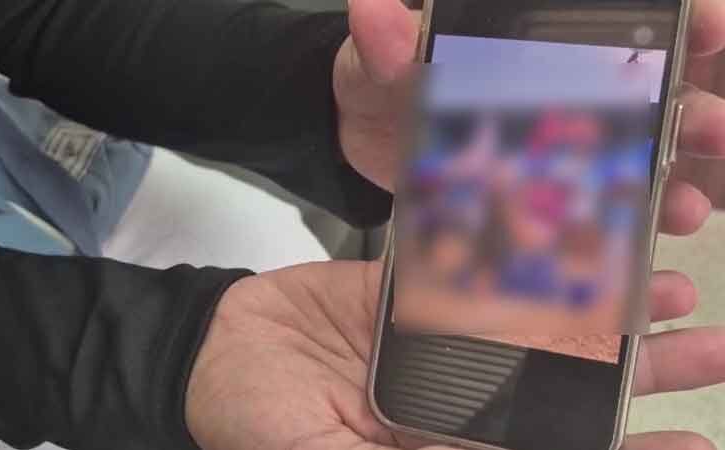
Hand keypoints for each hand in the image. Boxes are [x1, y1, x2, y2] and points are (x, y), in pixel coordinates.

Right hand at [186, 260, 723, 449]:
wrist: (214, 355)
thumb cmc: (262, 431)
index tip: (690, 444)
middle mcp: (455, 400)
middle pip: (563, 390)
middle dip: (638, 378)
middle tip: (708, 353)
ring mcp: (434, 341)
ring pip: (531, 324)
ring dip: (600, 311)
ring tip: (668, 294)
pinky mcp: (407, 289)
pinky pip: (470, 267)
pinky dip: (519, 253)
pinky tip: (569, 238)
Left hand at [334, 0, 724, 233]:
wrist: (367, 139)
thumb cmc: (382, 84)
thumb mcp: (379, 62)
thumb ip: (388, 44)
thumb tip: (369, 9)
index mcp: (539, 39)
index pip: (628, 19)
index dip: (686, 22)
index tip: (715, 26)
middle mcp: (569, 84)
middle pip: (659, 88)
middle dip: (699, 109)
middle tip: (719, 128)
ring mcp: (565, 139)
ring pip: (646, 151)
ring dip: (680, 174)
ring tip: (687, 204)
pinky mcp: (551, 188)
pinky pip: (607, 202)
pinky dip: (637, 221)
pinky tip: (653, 240)